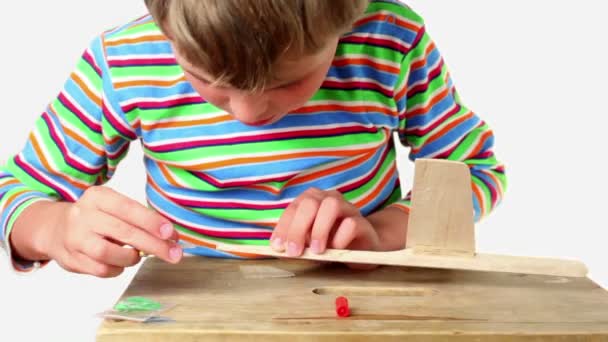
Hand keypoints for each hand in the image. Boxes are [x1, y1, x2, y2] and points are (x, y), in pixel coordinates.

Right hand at [13, 186, 182, 277]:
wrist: (55, 228)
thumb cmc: (96, 217)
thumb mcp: (113, 207)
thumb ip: (139, 219)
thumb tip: (171, 237)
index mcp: (98, 197)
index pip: (129, 209)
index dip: (151, 222)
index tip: (171, 233)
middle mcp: (84, 215)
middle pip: (124, 232)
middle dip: (154, 245)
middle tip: (174, 254)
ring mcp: (75, 238)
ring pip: (109, 254)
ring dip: (131, 258)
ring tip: (136, 256)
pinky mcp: (71, 259)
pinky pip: (102, 270)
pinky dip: (118, 269)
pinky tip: (120, 263)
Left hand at [270, 188, 380, 257]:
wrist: (363, 247)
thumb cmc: (330, 243)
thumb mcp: (309, 242)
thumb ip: (297, 241)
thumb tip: (282, 249)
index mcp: (312, 200)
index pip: (294, 208)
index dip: (284, 227)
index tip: (278, 247)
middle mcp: (329, 199)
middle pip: (310, 202)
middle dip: (298, 228)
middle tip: (294, 251)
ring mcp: (348, 208)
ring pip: (331, 205)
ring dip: (320, 229)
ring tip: (316, 251)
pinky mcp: (363, 223)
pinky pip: (351, 223)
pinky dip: (340, 238)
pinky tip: (336, 250)